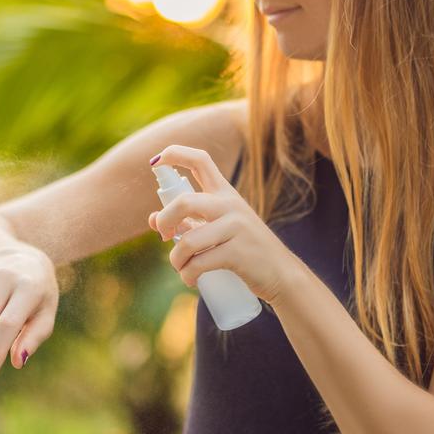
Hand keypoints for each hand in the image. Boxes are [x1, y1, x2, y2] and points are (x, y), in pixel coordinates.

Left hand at [147, 144, 301, 305]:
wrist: (281, 274)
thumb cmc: (246, 250)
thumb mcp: (219, 229)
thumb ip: (188, 222)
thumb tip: (151, 218)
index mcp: (225, 193)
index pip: (201, 160)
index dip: (175, 154)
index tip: (155, 161)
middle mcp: (230, 205)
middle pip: (184, 201)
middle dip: (164, 220)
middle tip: (164, 235)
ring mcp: (236, 228)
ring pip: (187, 241)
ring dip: (176, 260)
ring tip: (182, 268)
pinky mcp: (238, 253)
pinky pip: (199, 263)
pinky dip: (188, 275)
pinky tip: (191, 279)